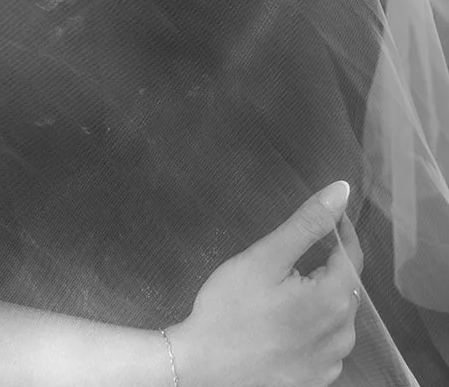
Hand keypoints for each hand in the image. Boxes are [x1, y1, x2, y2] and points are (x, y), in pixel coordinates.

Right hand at [170, 181, 362, 386]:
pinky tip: (285, 324)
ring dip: (321, 297)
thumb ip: (307, 223)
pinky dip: (314, 327)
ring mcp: (331, 363)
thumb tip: (341, 190)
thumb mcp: (265, 257)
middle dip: (326, 265)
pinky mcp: (317, 380)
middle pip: (345, 286)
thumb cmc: (231, 308)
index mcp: (335, 299)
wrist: (204, 370)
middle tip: (289, 256)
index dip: (340, 231)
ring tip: (285, 289)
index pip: (352, 255)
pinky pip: (327, 344)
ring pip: (338, 316)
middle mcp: (344, 335)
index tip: (324, 216)